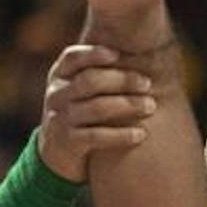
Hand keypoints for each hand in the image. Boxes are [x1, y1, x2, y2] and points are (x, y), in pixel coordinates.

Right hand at [38, 44, 154, 181]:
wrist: (57, 155)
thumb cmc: (80, 114)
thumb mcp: (79, 91)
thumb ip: (99, 73)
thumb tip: (140, 51)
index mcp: (59, 76)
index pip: (73, 57)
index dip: (95, 53)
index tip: (120, 55)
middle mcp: (56, 95)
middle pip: (90, 81)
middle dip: (122, 80)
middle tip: (147, 84)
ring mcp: (60, 119)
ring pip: (97, 108)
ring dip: (128, 105)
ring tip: (151, 106)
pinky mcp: (67, 143)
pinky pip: (97, 136)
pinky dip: (122, 135)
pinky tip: (141, 134)